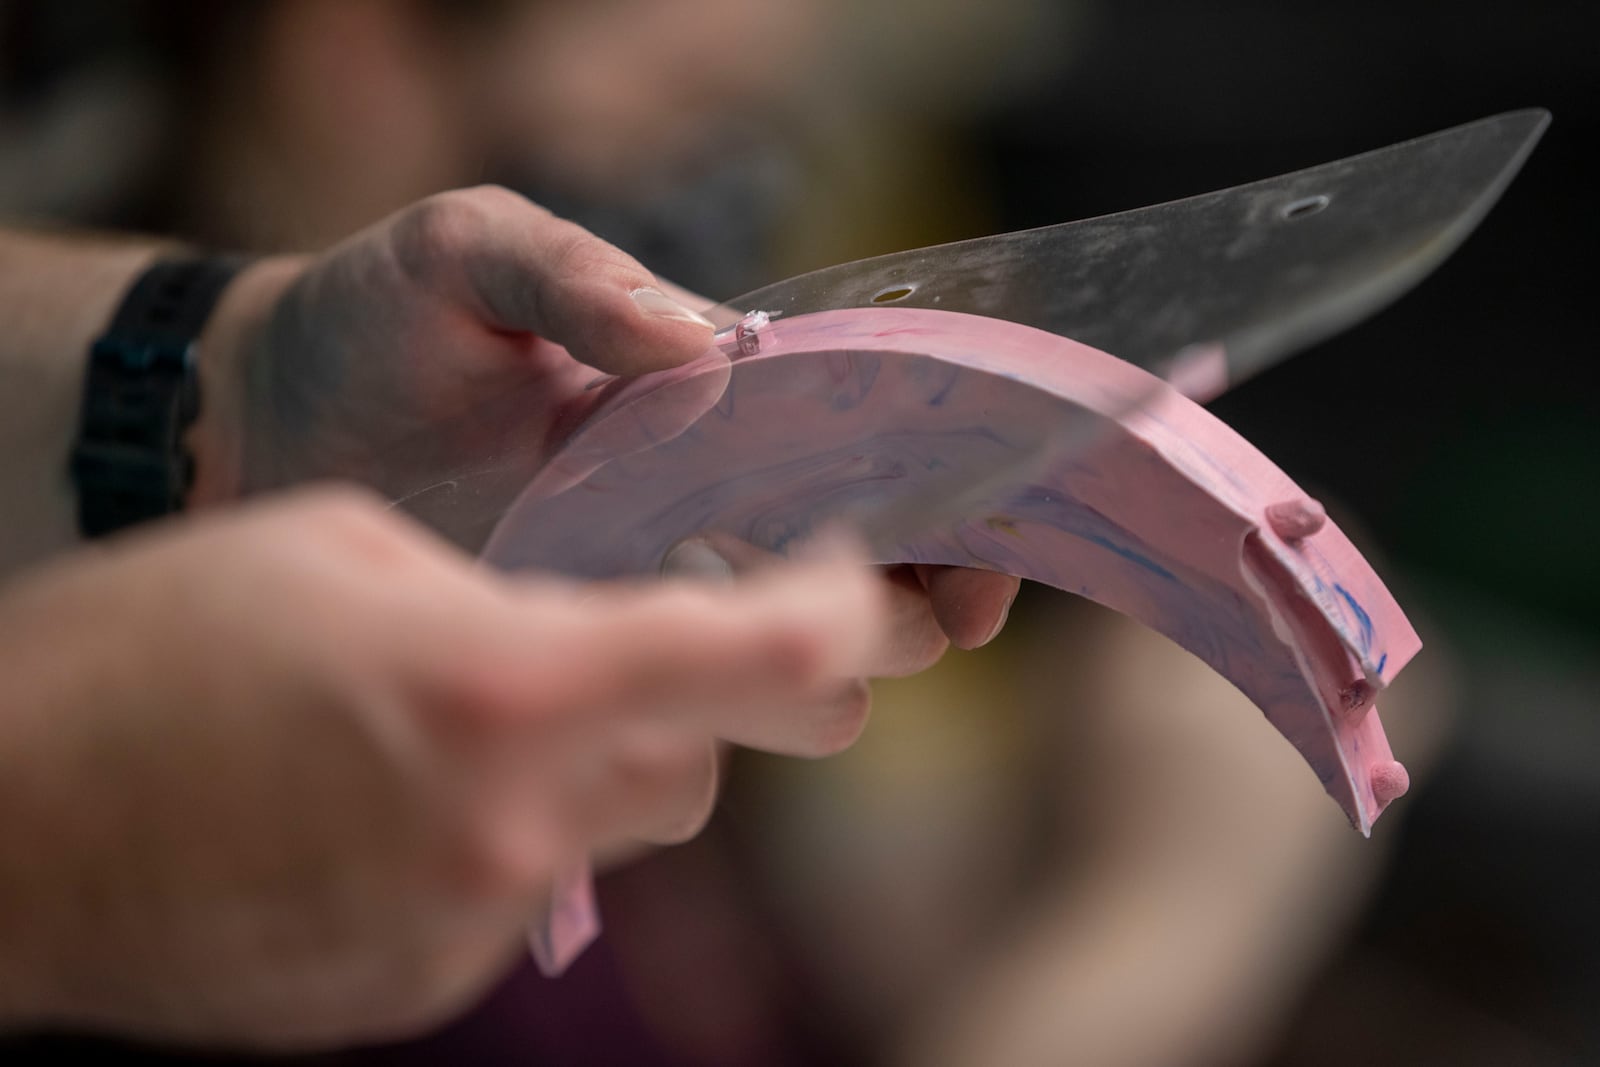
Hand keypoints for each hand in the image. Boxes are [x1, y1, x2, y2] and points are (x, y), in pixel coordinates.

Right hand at [0, 488, 885, 1047]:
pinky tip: (400, 798)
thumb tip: (581, 630)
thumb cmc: (143, 650)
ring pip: (623, 834)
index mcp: (506, 682)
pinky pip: (526, 892)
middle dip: (707, 703)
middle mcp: (513, 821)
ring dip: (598, 768)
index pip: (759, 655)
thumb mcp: (339, 548)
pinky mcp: (422, 982)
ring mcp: (470, 920)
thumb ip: (499, 587)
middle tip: (658, 645)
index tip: (859, 589)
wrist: (0, 830)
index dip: (841, 616)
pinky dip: (505, 836)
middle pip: (709, 765)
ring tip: (481, 717)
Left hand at [197, 184, 1018, 647]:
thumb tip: (711, 354)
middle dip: (917, 608)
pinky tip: (668, 707)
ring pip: (799, 666)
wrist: (256, 420)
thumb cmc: (375, 318)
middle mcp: (715, 498)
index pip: (888, 445)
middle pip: (878, 577)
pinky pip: (683, 711)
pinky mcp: (588, 658)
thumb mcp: (465, 254)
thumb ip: (578, 276)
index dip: (961, 506)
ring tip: (759, 657)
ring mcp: (655, 587)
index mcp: (725, 395)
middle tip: (890, 618)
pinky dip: (707, 719)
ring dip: (817, 675)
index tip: (987, 564)